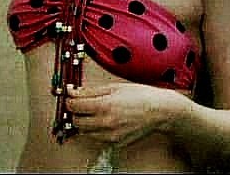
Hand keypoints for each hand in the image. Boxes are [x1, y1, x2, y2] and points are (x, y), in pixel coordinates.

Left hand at [66, 82, 181, 146]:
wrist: (160, 111)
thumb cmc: (140, 96)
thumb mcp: (114, 86)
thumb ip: (90, 90)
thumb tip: (73, 91)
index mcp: (104, 105)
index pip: (74, 106)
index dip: (70, 100)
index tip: (71, 96)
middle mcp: (105, 123)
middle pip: (76, 121)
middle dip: (76, 112)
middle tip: (81, 104)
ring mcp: (110, 135)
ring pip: (84, 132)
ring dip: (84, 122)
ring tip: (93, 112)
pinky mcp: (115, 143)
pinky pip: (97, 138)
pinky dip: (95, 130)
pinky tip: (104, 121)